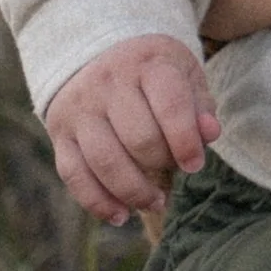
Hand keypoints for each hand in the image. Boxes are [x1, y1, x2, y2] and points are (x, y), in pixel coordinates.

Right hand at [46, 36, 218, 222]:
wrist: (94, 55)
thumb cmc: (152, 73)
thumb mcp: (182, 74)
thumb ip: (200, 106)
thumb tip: (210, 134)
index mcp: (146, 64)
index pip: (170, 106)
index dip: (185, 142)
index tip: (194, 165)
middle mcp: (107, 84)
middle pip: (138, 139)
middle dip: (162, 164)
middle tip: (175, 170)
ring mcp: (79, 109)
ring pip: (105, 161)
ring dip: (134, 192)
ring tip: (155, 203)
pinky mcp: (60, 133)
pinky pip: (74, 175)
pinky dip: (97, 202)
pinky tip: (121, 215)